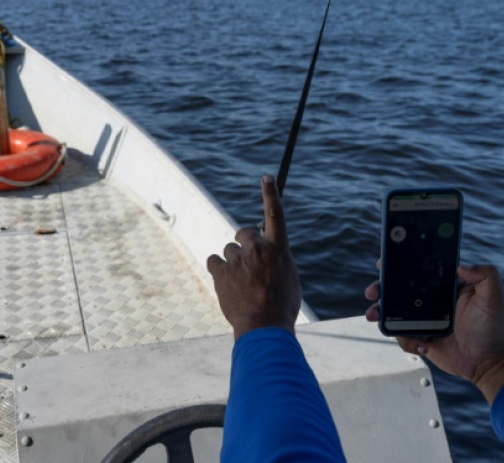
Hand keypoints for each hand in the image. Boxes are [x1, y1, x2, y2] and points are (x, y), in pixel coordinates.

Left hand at [207, 175, 301, 339]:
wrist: (263, 326)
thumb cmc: (282, 305)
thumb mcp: (289, 277)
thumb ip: (277, 258)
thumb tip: (266, 251)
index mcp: (279, 248)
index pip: (275, 214)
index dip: (270, 194)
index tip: (266, 177)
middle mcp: (257, 248)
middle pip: (244, 233)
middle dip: (244, 243)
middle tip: (250, 264)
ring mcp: (237, 259)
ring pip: (229, 250)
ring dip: (233, 262)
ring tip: (242, 284)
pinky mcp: (220, 271)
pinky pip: (214, 261)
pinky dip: (218, 270)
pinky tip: (226, 284)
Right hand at [365, 263, 503, 403]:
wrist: (490, 363)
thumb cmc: (494, 328)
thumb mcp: (494, 298)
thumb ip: (486, 275)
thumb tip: (462, 264)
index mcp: (444, 286)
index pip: (418, 270)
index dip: (399, 266)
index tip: (384, 264)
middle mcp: (431, 300)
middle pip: (398, 290)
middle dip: (380, 288)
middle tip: (372, 292)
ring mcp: (423, 319)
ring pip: (393, 312)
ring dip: (379, 313)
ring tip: (372, 316)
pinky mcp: (419, 337)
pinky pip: (401, 335)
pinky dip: (406, 341)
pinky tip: (423, 346)